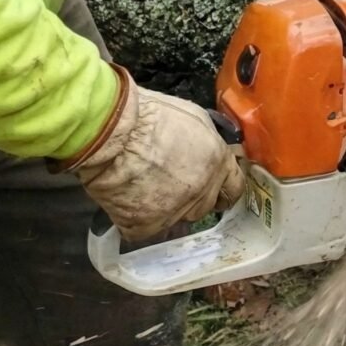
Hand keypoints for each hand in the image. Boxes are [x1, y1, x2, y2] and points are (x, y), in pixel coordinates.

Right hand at [62, 65, 244, 240]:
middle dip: (191, 197)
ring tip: (142, 187)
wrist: (110, 133)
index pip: (234, 188)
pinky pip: (146, 229)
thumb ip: (209, 143)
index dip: (224, 190)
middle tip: (167, 182)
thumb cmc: (148, 117)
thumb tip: (211, 153)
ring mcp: (176, 210)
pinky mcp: (147, 225)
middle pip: (205, 205)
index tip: (217, 192)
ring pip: (177, 218)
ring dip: (164, 208)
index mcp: (218, 162)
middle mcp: (203, 189)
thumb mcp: (194, 118)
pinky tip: (126, 199)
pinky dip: (135, 219)